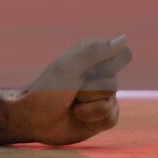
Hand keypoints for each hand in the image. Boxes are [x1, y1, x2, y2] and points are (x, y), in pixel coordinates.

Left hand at [7, 36, 131, 144]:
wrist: (32, 119)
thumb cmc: (46, 90)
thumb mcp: (68, 68)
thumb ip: (94, 52)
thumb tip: (124, 38)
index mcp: (91, 56)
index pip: (122, 54)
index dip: (107, 66)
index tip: (85, 70)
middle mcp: (99, 75)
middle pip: (113, 83)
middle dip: (88, 90)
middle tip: (70, 90)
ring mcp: (101, 97)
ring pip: (112, 103)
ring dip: (88, 107)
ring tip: (71, 104)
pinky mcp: (102, 116)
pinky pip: (111, 118)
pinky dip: (91, 119)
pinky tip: (77, 116)